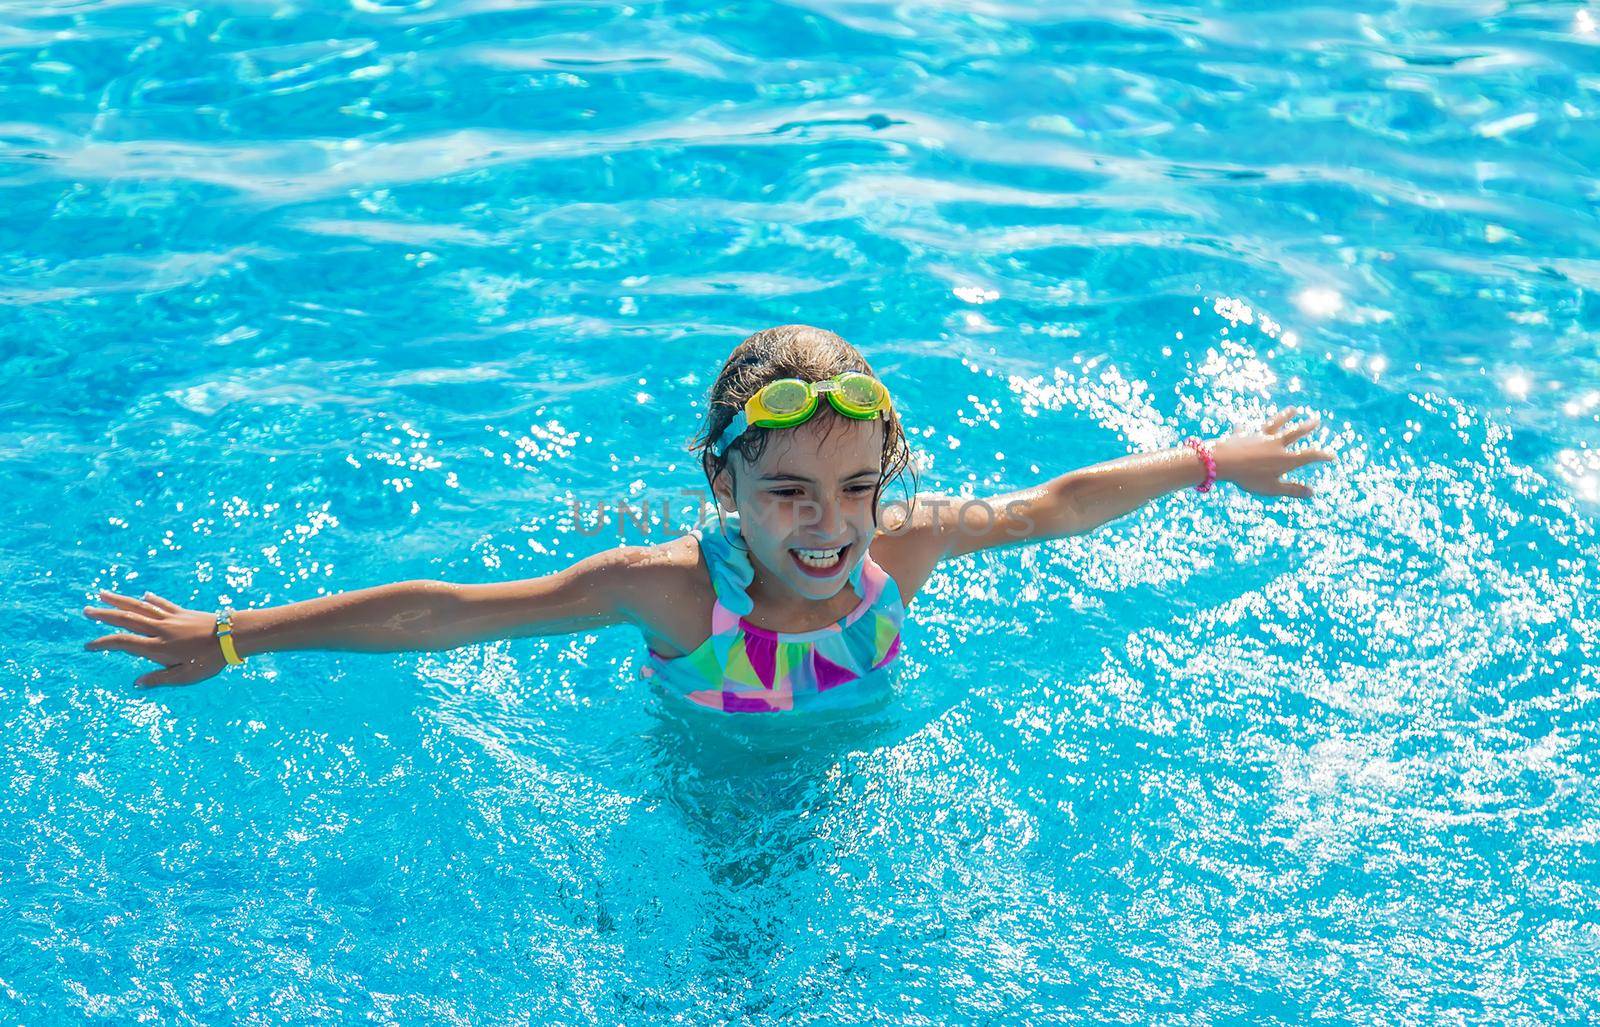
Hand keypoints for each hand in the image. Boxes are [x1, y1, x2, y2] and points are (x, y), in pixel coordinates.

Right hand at [82, 590, 225, 687]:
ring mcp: (171, 618)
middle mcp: (160, 629)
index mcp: (157, 647)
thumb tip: (136, 683)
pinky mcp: (183, 612)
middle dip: (104, 614)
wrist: (233, 636)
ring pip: (140, 606)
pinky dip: (151, 599)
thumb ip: (159, 679)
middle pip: (127, 618)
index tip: (88, 645)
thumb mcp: (184, 676)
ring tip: (103, 594)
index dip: (103, 644)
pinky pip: (163, 604)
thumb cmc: (210, 660)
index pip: (123, 642)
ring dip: (120, 600)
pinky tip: (145, 595)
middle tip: (85, 609)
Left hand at [1210, 407, 1333, 498]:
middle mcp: (1275, 443)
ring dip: (1285, 416)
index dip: (1322, 456)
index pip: (1309, 456)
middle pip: (1294, 433)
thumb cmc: (1249, 477)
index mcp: (1285, 458)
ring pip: (1275, 424)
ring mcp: (1259, 437)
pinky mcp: (1243, 435)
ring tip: (1293, 410)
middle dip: (1306, 427)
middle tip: (1316, 421)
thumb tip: (1312, 493)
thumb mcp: (1272, 488)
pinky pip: (1244, 430)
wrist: (1223, 461)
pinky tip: (1240, 424)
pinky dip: (1244, 428)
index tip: (1332, 456)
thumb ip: (1292, 490)